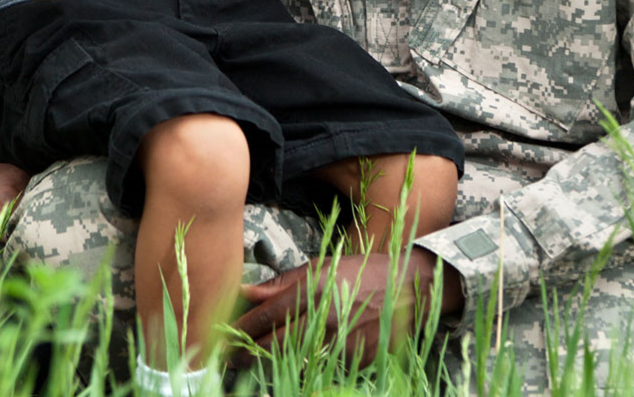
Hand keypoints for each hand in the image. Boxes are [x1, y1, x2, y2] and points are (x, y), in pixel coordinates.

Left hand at [230, 249, 460, 366]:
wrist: (411, 288)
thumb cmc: (362, 273)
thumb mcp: (321, 267)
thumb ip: (282, 283)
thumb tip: (247, 291)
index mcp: (314, 289)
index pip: (266, 316)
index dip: (240, 329)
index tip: (222, 335)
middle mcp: (325, 316)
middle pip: (274, 344)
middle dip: (246, 352)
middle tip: (228, 357)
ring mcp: (341, 341)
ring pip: (294, 359)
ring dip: (271, 361)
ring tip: (253, 359)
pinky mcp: (355, 360)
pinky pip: (320, 365)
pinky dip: (305, 363)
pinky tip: (296, 358)